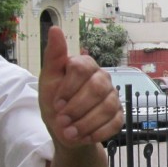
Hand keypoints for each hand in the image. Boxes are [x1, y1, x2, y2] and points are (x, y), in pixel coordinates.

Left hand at [38, 26, 122, 145]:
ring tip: (69, 133)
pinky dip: (97, 133)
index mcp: (85, 66)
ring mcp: (113, 97)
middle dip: (77, 108)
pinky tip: (83, 137)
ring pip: (107, 107)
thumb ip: (53, 56)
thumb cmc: (56, 103)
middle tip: (62, 121)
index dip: (68, 87)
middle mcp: (102, 78)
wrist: (65, 131)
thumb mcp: (48, 81)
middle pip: (97, 88)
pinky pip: (115, 123)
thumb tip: (55, 29)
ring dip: (86, 123)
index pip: (82, 68)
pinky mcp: (118, 115)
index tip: (56, 103)